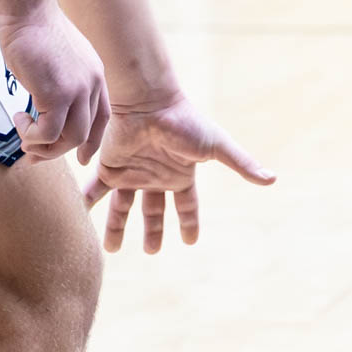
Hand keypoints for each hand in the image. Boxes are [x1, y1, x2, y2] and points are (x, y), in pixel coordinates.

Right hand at [0, 2, 109, 164]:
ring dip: (43, 146)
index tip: (80, 158)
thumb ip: (61, 81)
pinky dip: (32, 135)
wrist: (28, 10)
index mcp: (95, 76)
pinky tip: (19, 120)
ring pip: (68, 139)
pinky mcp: (57, 94)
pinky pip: (48, 133)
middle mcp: (93, 84)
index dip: (92, 142)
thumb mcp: (59, 59)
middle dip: (58, 151)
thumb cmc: (34, 31)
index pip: (102, 118)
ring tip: (23, 136)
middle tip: (33, 153)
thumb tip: (46, 106)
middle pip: (84, 135)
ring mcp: (77, 90)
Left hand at [82, 94, 273, 253]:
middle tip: (151, 251)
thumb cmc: (185, 121)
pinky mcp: (111, 165)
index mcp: (181, 174)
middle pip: (153, 211)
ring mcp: (132, 171)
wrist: (149, 100)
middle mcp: (155, 175)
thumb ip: (241, 164)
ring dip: (117, 226)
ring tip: (111, 249)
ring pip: (124, 206)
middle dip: (152, 231)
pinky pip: (96, 188)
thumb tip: (272, 179)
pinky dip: (87, 201)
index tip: (190, 241)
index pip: (187, 205)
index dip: (189, 223)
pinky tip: (79, 216)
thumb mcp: (216, 146)